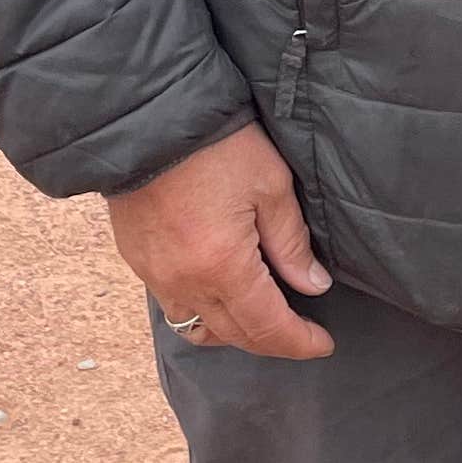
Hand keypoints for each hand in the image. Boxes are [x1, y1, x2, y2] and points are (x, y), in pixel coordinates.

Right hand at [106, 119, 333, 358]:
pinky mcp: (138, 262)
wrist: (148, 119)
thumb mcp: (271, 186)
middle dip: (272, 341)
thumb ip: (292, 243)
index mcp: (224, 266)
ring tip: (260, 317)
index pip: (268, 327)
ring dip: (233, 333)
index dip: (300, 341)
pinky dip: (201, 312)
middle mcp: (186, 282)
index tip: (323, 343)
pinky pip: (173, 306)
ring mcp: (156, 276)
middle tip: (302, 334)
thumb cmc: (217, 145)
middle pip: (234, 335)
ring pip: (198, 329)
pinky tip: (220, 292)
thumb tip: (313, 284)